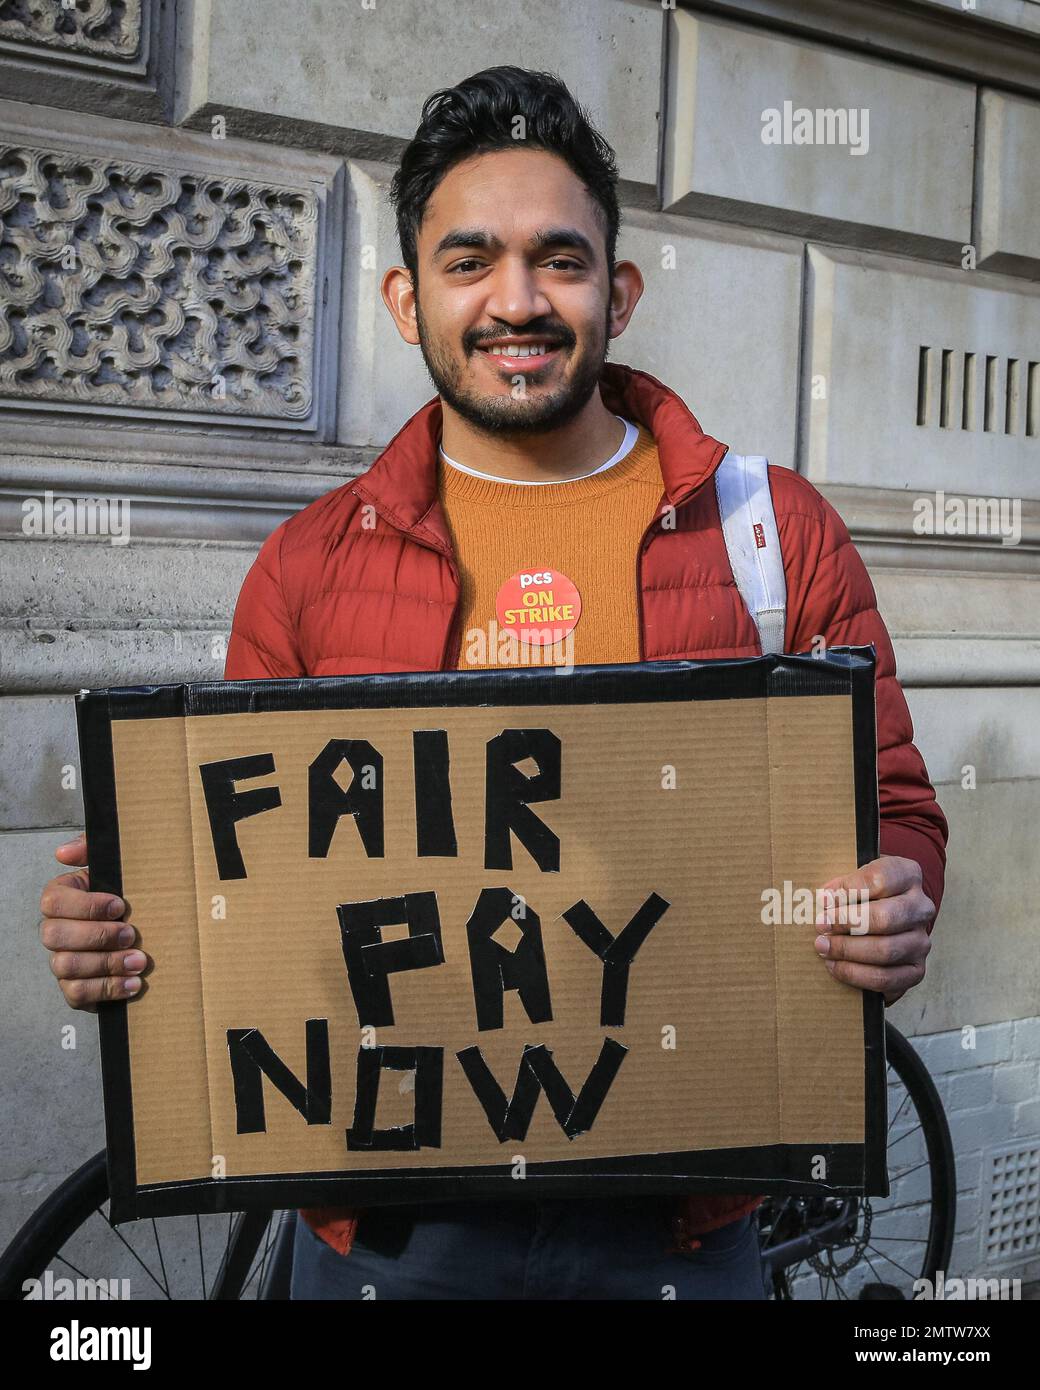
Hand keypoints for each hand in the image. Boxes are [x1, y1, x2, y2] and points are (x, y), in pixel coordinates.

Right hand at [39, 831, 148, 1011]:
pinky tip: (134, 983)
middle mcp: (55, 931)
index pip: (54, 901)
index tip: (120, 906)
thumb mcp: (114, 864)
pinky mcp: (74, 988)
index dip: (87, 905)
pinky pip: (77, 993)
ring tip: (140, 961)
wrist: (146, 929)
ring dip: (107, 964)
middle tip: (132, 933)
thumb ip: (91, 849)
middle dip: (98, 936)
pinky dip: (108, 989)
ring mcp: (61, 961)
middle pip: (56, 936)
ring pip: (66, 966)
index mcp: (61, 898)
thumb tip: (64, 852)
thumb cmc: (126, 893)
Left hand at [813, 855, 934, 1006]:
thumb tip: (825, 899)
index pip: (881, 879)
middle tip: (821, 926)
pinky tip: (835, 966)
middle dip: (846, 923)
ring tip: (823, 947)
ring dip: (848, 951)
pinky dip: (856, 974)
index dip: (849, 889)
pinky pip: (887, 978)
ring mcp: (921, 940)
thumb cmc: (864, 894)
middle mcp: (921, 908)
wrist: (885, 916)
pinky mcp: (915, 969)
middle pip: (885, 918)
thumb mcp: (855, 878)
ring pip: (886, 950)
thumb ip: (841, 885)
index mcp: (908, 875)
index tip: (824, 898)